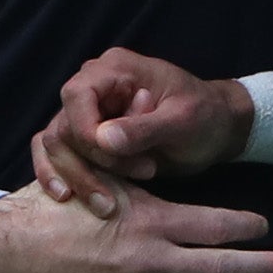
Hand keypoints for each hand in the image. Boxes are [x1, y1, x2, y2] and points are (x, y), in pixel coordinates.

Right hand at [0, 180, 272, 272]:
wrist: (9, 252)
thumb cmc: (54, 206)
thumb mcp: (100, 177)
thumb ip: (138, 172)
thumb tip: (166, 156)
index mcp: (147, 221)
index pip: (213, 227)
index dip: (246, 229)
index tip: (267, 226)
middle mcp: (149, 261)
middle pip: (220, 270)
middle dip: (261, 270)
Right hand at [32, 49, 252, 216]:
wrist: (216, 129)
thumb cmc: (205, 116)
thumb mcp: (182, 120)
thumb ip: (144, 127)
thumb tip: (102, 139)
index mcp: (114, 70)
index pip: (77, 97)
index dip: (88, 133)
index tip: (118, 159)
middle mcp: (93, 86)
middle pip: (63, 125)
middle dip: (89, 163)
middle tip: (133, 181)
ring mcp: (88, 112)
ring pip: (56, 144)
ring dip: (79, 175)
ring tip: (109, 202)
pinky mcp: (88, 137)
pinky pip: (58, 154)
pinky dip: (60, 175)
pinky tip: (68, 197)